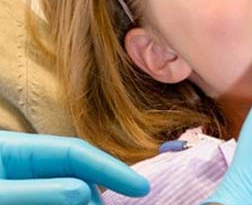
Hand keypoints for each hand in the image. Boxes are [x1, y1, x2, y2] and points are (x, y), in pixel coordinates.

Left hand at [0, 131, 148, 204]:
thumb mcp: (0, 196)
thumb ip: (40, 192)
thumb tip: (85, 192)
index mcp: (14, 149)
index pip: (75, 152)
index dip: (109, 168)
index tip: (140, 187)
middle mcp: (20, 164)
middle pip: (74, 173)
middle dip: (96, 194)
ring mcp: (19, 186)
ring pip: (66, 192)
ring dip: (84, 204)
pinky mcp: (20, 201)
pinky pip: (53, 202)